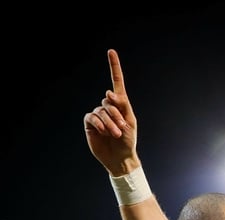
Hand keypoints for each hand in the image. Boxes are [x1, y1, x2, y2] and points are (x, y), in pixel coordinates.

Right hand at [83, 49, 139, 176]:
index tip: (111, 51)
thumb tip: (108, 92)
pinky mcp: (90, 123)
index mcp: (121, 104)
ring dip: (109, 122)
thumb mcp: (130, 121)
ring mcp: (98, 114)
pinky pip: (91, 117)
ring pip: (101, 110)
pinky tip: (103, 132)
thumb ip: (121, 105)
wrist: (120, 157)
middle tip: (122, 128)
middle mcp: (108, 106)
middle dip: (116, 115)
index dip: (114, 67)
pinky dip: (99, 124)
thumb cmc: (129, 140)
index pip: (116, 82)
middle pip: (109, 101)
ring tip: (115, 134)